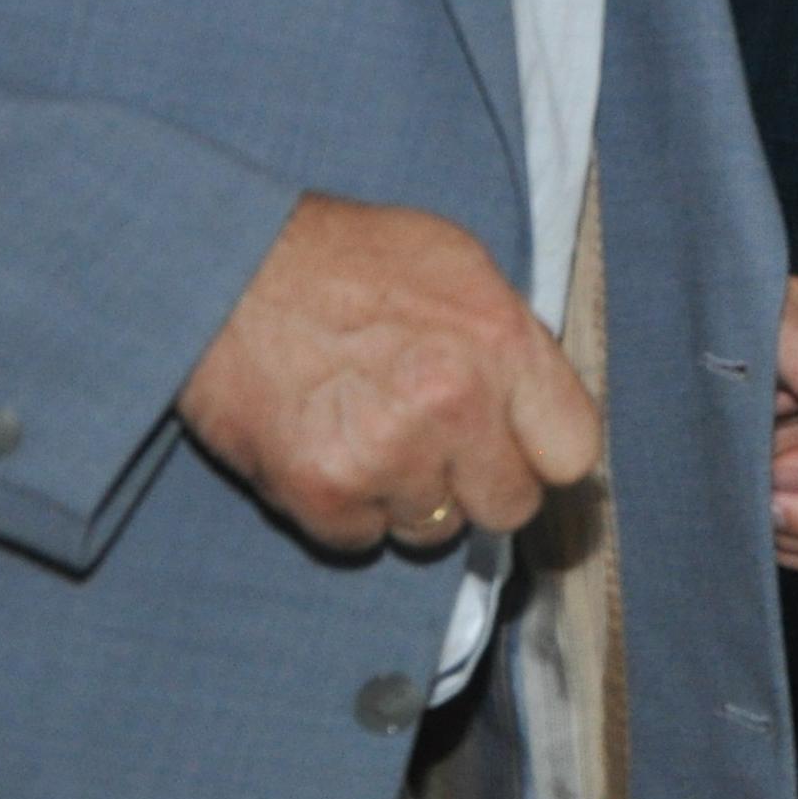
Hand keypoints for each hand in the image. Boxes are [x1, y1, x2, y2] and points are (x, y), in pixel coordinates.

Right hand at [177, 193, 601, 553]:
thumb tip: (535, 404)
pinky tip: (325, 452)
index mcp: (503, 345)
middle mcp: (456, 406)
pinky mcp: (322, 492)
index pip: (574, 453)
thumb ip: (508, 341)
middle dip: (480, 484)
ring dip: (408, 497)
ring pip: (433, 529)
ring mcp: (388, 456)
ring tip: (369, 435)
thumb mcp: (457, 265)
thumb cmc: (345, 259)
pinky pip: (360, 539)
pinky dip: (345, 511)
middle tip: (440, 448)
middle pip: (510, 506)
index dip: (543, 454)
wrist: (223, 267)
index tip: (519, 448)